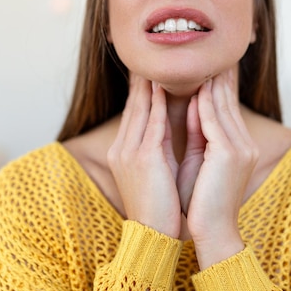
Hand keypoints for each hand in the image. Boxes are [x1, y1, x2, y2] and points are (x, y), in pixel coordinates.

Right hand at [107, 74, 181, 237]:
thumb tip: (168, 122)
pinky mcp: (144, 157)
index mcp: (124, 152)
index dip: (141, 89)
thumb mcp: (157, 170)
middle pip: (132, 104)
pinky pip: (153, 121)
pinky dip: (157, 101)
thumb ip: (160, 144)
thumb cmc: (160, 206)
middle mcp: (122, 148)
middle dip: (142, 79)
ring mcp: (130, 151)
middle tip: (150, 55)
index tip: (149, 69)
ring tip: (157, 61)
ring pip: (140, 108)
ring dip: (150, 83)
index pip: (133, 113)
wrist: (154, 236)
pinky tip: (163, 85)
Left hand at [185, 69, 258, 267]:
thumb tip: (195, 102)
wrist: (211, 231)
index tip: (207, 62)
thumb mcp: (201, 158)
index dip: (218, 83)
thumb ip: (199, 131)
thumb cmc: (201, 199)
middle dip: (217, 75)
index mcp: (240, 146)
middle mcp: (244, 143)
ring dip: (210, 81)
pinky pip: (213, 120)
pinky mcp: (228, 153)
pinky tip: (197, 86)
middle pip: (228, 100)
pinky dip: (204, 102)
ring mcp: (239, 148)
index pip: (227, 106)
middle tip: (208, 50)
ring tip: (201, 59)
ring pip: (222, 106)